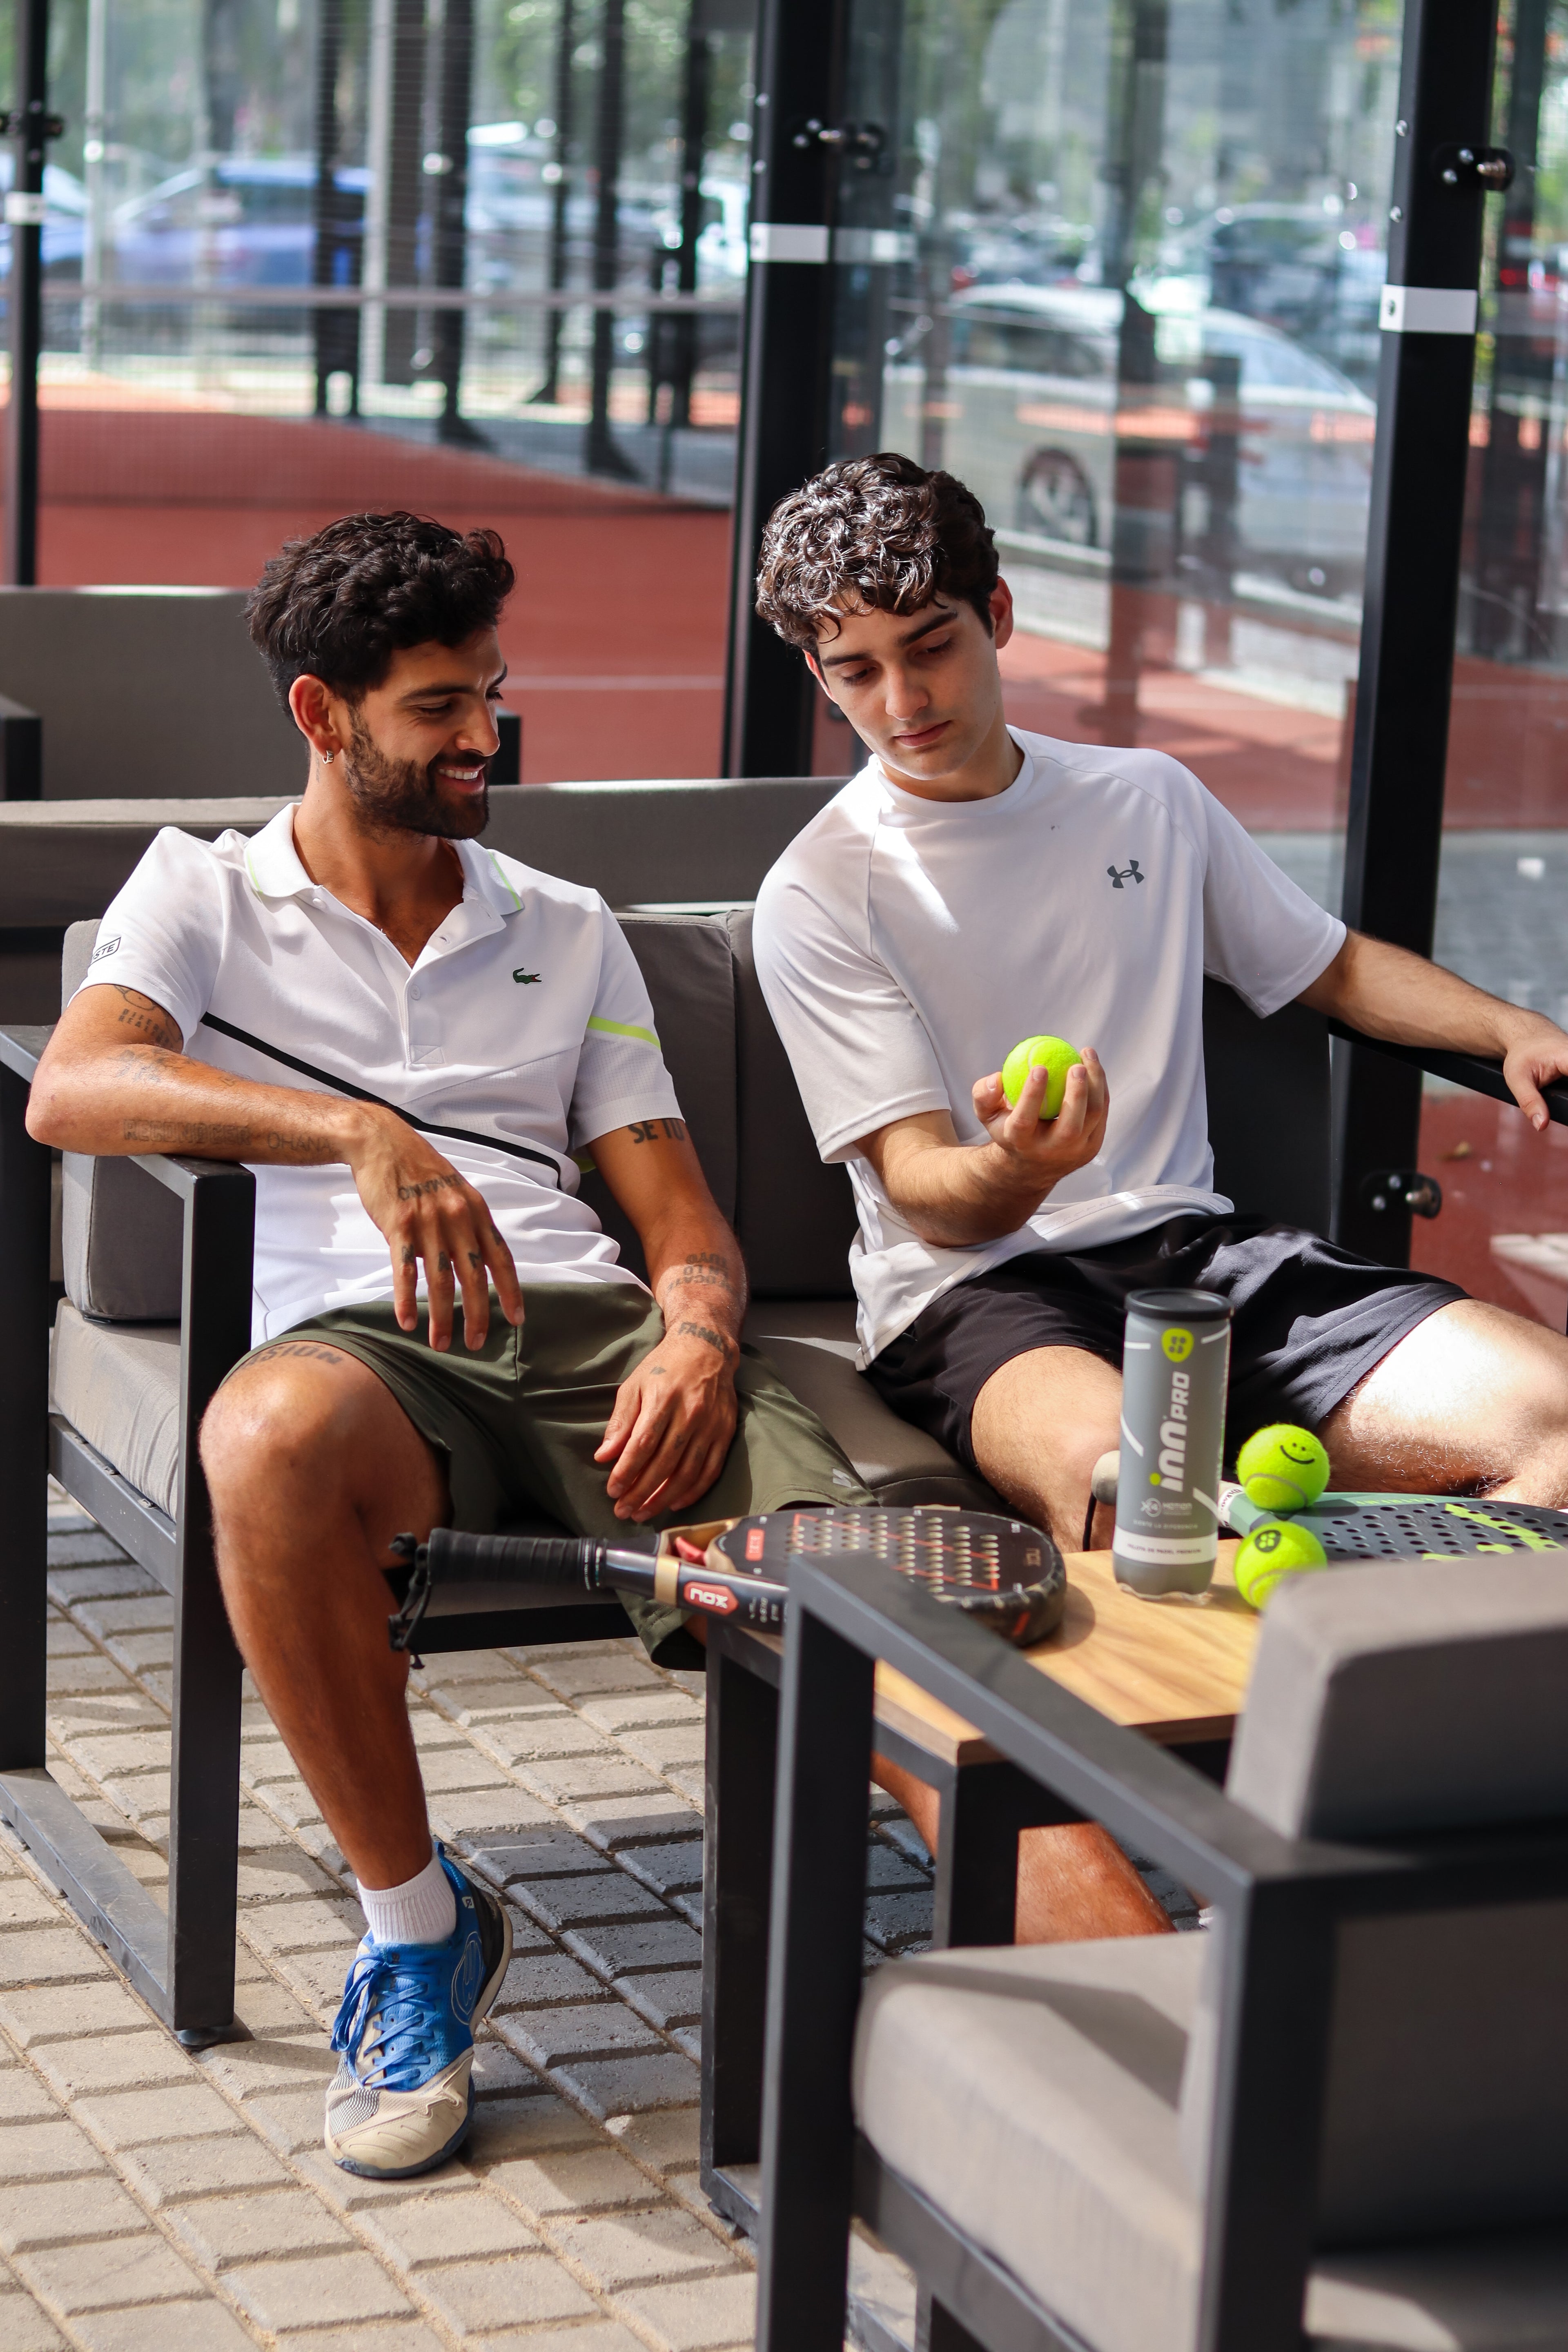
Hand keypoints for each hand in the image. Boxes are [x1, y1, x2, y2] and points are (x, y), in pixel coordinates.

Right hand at [346, 1106, 522, 1350]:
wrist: (383, 1142)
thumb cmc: (420, 1169)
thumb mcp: (456, 1190)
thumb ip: (467, 1223)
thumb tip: (472, 1258)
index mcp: (476, 1211)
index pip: (501, 1258)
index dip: (511, 1290)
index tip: (517, 1318)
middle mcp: (458, 1218)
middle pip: (474, 1277)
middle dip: (478, 1314)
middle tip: (476, 1343)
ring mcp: (428, 1223)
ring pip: (440, 1281)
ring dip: (442, 1317)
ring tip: (440, 1343)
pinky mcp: (399, 1226)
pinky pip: (404, 1271)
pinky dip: (406, 1301)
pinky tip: (407, 1323)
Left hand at [594, 1324, 738, 1521]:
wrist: (707, 1348)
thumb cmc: (664, 1367)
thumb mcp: (634, 1385)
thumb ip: (620, 1422)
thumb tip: (604, 1455)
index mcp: (663, 1398)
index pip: (643, 1444)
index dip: (626, 1471)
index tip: (613, 1490)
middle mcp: (690, 1413)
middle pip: (664, 1463)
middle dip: (641, 1492)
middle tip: (623, 1511)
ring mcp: (711, 1425)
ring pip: (688, 1472)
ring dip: (664, 1498)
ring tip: (644, 1513)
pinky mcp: (725, 1432)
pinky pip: (710, 1470)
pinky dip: (694, 1491)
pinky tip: (676, 1502)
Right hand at [970, 1048, 1108, 1199]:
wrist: (1032, 1164)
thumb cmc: (1008, 1128)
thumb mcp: (987, 1114)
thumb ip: (984, 1094)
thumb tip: (997, 1078)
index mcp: (1021, 1143)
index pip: (1025, 1120)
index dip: (1032, 1094)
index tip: (1038, 1067)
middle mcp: (1050, 1152)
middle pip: (1070, 1126)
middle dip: (1076, 1093)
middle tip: (1076, 1065)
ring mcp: (1076, 1152)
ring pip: (1093, 1116)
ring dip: (1095, 1083)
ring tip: (1087, 1054)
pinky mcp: (1093, 1147)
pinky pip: (1101, 1113)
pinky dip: (1100, 1089)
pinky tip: (1093, 1067)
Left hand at [1501, 1018, 1567, 1133]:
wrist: (1526, 1035)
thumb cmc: (1521, 1053)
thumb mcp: (1517, 1078)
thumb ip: (1529, 1102)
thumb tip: (1541, 1125)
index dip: (1567, 1094)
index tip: (1562, 1097)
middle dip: (1565, 1098)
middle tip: (1553, 1098)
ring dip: (1566, 1095)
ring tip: (1552, 1092)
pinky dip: (1567, 1091)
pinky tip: (1561, 1094)